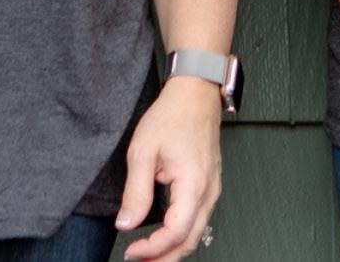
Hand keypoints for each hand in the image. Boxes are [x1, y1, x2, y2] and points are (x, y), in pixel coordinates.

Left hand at [116, 75, 223, 261]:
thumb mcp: (142, 153)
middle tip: (138, 261)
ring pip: (196, 234)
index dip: (152, 249)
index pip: (175, 233)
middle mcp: (208, 191)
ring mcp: (212, 189)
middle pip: (189, 242)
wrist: (195, 95)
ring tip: (147, 254)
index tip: (132, 251)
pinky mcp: (210, 186)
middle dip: (163, 259)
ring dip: (172, 250)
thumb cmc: (173, 116)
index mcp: (193, 184)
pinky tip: (164, 236)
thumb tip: (126, 223)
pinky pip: (199, 220)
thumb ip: (136, 193)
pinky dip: (181, 235)